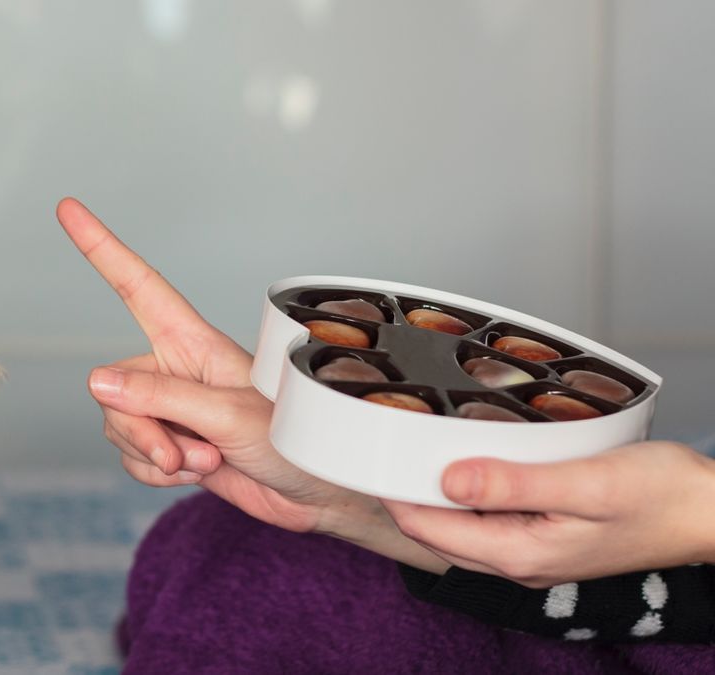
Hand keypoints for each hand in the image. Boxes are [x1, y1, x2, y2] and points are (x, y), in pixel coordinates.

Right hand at [57, 197, 446, 571]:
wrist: (315, 495)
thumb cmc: (294, 440)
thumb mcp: (228, 416)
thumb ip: (161, 399)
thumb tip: (97, 381)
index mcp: (193, 342)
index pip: (137, 286)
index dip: (102, 248)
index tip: (69, 209)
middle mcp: (175, 370)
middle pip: (113, 388)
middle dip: (138, 429)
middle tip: (180, 454)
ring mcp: (171, 410)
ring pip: (118, 426)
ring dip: (153, 456)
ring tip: (204, 461)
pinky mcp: (171, 445)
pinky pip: (131, 457)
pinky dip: (156, 475)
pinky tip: (195, 475)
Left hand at [383, 441, 714, 587]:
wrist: (710, 511)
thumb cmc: (662, 495)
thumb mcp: (587, 483)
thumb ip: (515, 484)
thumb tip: (448, 480)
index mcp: (521, 553)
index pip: (430, 529)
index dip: (394, 493)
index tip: (370, 455)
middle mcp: (519, 561)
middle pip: (437, 531)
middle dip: (405, 494)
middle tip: (382, 445)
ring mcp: (531, 553)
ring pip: (460, 526)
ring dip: (434, 494)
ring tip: (412, 449)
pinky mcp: (544, 538)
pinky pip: (487, 521)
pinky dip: (466, 495)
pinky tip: (465, 464)